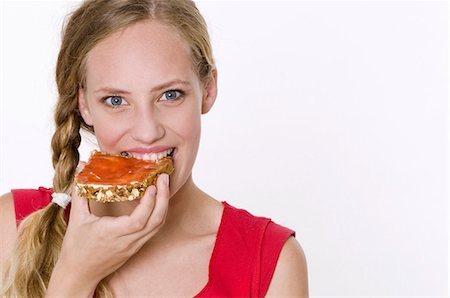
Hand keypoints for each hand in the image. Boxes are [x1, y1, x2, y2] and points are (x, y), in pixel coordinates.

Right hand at [47, 164, 169, 295]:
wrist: (79, 274)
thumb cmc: (76, 248)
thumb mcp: (76, 218)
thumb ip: (81, 191)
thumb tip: (81, 167)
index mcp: (112, 234)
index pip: (139, 220)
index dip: (149, 203)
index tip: (152, 185)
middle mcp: (127, 241)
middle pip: (155, 221)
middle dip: (164, 198)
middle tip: (164, 178)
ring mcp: (134, 246)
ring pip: (158, 226)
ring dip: (164, 205)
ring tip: (163, 186)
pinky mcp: (136, 247)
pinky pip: (153, 230)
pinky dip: (158, 214)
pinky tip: (156, 201)